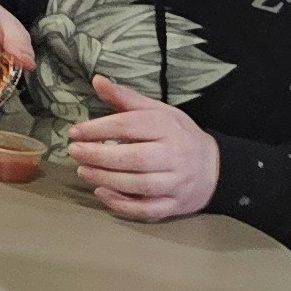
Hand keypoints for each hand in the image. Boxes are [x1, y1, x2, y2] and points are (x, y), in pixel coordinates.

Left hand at [70, 77, 221, 221]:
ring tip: (83, 171)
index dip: (98, 129)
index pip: (129, 127)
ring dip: (107, 179)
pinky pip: (148, 210)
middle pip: (135, 159)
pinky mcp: (176, 205)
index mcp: (168, 128)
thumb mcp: (158, 111)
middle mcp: (175, 156)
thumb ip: (127, 98)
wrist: (216, 167)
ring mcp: (177, 183)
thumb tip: (97, 80)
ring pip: (140, 185)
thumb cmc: (178, 135)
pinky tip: (102, 193)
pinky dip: (123, 205)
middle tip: (74, 152)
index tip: (75, 132)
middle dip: (99, 156)